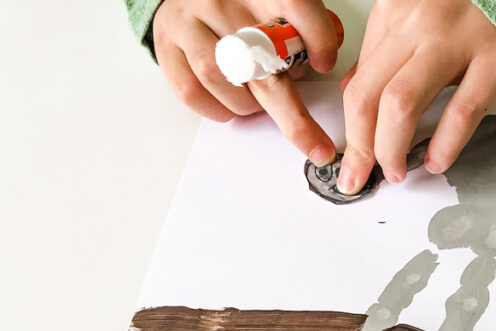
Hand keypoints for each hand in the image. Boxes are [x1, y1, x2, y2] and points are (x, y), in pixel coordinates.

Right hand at [153, 0, 340, 165]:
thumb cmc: (241, 7)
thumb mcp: (277, 8)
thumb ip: (300, 33)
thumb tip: (316, 68)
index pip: (295, 7)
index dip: (317, 38)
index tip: (325, 65)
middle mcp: (222, 2)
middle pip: (262, 61)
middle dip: (294, 117)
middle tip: (316, 148)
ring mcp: (190, 22)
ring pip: (222, 79)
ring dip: (248, 105)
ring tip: (256, 101)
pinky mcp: (167, 44)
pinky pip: (191, 91)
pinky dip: (217, 109)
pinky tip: (230, 105)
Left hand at [337, 0, 495, 193]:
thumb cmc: (470, 7)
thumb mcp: (416, 18)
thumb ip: (383, 49)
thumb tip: (353, 89)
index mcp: (395, 14)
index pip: (358, 80)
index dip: (350, 128)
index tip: (352, 157)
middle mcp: (418, 25)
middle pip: (368, 95)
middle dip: (361, 147)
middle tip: (363, 173)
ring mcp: (456, 42)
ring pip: (402, 103)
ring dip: (390, 148)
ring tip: (396, 171)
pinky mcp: (494, 61)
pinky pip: (460, 112)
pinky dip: (444, 145)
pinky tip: (436, 161)